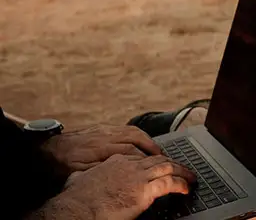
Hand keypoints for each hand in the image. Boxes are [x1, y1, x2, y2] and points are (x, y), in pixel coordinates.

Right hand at [37, 154, 196, 219]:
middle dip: (173, 163)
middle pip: (158, 159)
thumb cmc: (74, 197)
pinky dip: (180, 184)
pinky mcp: (143, 190)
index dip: (154, 160)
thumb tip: (77, 178)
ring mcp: (137, 176)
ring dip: (182, 172)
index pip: (141, 157)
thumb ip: (83, 176)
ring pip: (167, 168)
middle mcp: (130, 164)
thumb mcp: (77, 178)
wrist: (75, 207)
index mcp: (116, 161)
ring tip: (190, 177)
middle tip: (183, 168)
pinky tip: (186, 188)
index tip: (161, 165)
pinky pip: (168, 183)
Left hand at [41, 124, 161, 173]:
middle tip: (162, 156)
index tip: (154, 166)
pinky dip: (137, 134)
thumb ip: (101, 170)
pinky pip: (126, 128)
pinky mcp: (103, 128)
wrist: (49, 147)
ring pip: (132, 131)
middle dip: (151, 146)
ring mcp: (105, 129)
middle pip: (135, 137)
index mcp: (101, 147)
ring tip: (156, 149)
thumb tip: (120, 171)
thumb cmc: (62, 163)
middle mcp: (106, 135)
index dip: (144, 159)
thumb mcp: (79, 171)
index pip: (130, 151)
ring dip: (147, 139)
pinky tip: (141, 141)